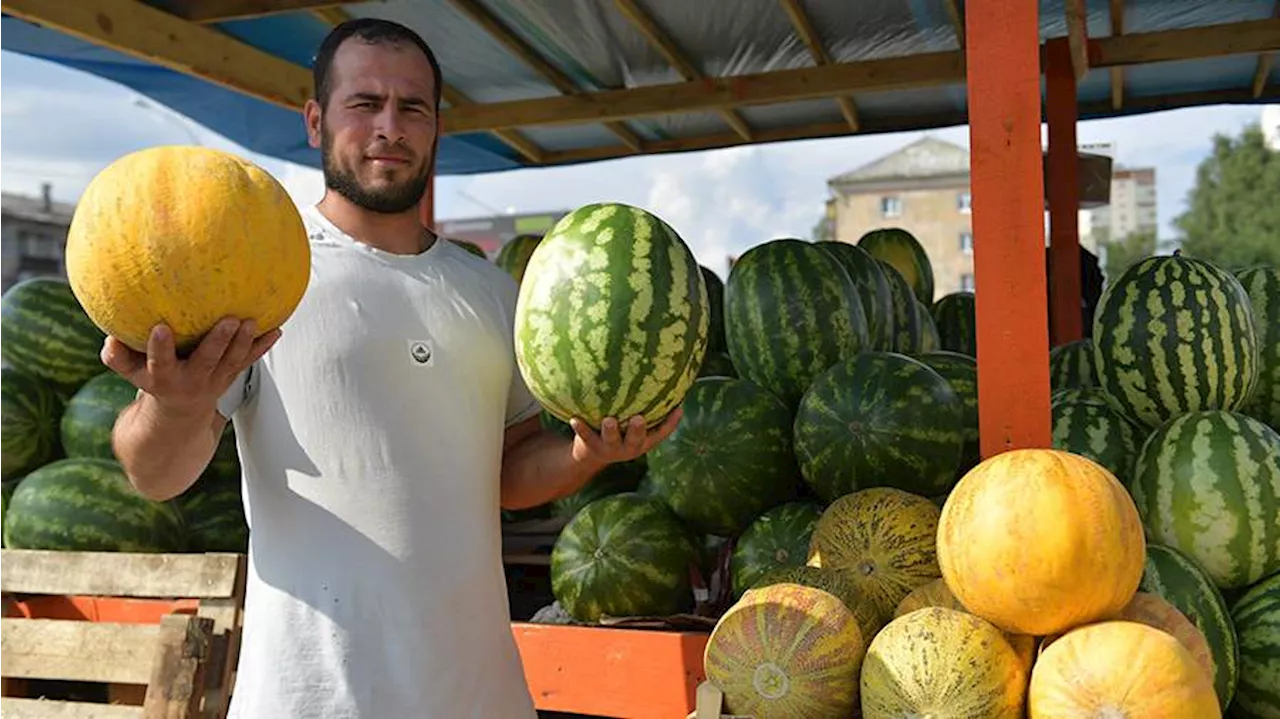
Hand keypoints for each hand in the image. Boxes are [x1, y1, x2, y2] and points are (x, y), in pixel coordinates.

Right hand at [101, 317, 279, 415]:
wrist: (179, 414)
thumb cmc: (152, 380)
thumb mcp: (131, 373)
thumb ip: (118, 357)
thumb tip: (108, 338)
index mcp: (164, 378)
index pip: (160, 362)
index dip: (160, 348)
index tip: (160, 328)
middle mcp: (192, 380)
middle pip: (207, 360)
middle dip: (217, 341)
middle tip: (229, 320)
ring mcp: (214, 379)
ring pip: (232, 360)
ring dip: (244, 341)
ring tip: (252, 321)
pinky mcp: (230, 375)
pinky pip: (248, 360)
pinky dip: (262, 346)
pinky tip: (277, 328)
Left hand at [568, 408, 683, 467]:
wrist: (590, 455)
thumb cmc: (618, 429)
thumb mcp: (631, 420)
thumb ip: (643, 403)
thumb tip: (658, 370)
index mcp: (642, 442)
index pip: (661, 433)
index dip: (671, 423)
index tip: (678, 408)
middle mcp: (628, 447)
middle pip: (636, 440)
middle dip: (638, 431)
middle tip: (639, 419)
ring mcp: (610, 449)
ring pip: (611, 440)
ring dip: (610, 431)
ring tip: (609, 420)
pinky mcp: (591, 446)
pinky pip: (585, 436)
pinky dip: (581, 428)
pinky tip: (574, 418)